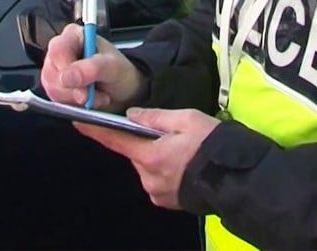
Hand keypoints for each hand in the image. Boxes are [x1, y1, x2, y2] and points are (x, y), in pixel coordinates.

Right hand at [40, 22, 146, 112]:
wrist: (123, 91)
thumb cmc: (120, 73)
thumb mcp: (113, 67)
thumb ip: (93, 68)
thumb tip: (67, 76)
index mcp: (74, 35)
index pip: (58, 49)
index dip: (66, 68)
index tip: (81, 85)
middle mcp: (61, 50)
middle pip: (51, 71)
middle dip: (74, 89)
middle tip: (93, 93)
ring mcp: (55, 69)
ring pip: (51, 88)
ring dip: (75, 98)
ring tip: (95, 95)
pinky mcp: (55, 87)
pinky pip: (54, 100)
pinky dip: (72, 105)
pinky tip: (88, 100)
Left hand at [75, 107, 219, 209]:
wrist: (239, 178)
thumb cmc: (215, 145)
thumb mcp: (187, 119)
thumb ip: (155, 117)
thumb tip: (131, 115)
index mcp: (152, 156)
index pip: (115, 140)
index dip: (95, 130)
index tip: (77, 120)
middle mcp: (149, 178)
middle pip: (135, 153)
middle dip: (146, 142)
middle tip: (171, 134)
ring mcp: (157, 192)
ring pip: (147, 166)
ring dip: (157, 156)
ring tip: (184, 151)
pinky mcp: (167, 201)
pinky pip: (157, 180)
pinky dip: (166, 170)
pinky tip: (185, 165)